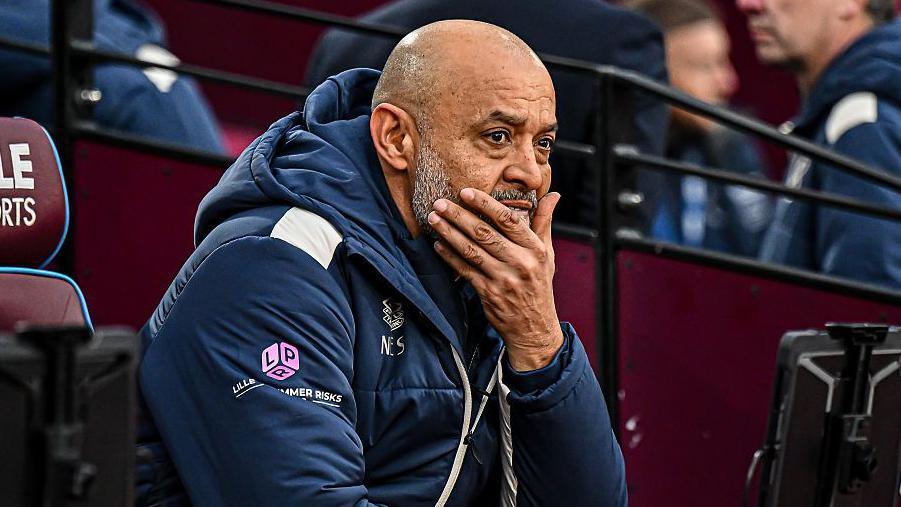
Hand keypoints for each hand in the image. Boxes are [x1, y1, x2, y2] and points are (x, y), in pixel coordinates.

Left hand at [428, 188, 563, 370]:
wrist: (534, 327)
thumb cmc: (538, 284)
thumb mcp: (547, 254)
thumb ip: (544, 223)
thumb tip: (553, 194)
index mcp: (535, 249)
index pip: (508, 220)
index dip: (485, 204)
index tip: (466, 192)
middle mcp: (521, 263)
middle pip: (485, 233)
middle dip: (458, 215)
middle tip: (439, 202)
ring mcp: (504, 279)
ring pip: (471, 250)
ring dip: (449, 233)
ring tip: (434, 219)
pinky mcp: (489, 294)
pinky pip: (465, 271)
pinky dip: (450, 257)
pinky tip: (438, 245)